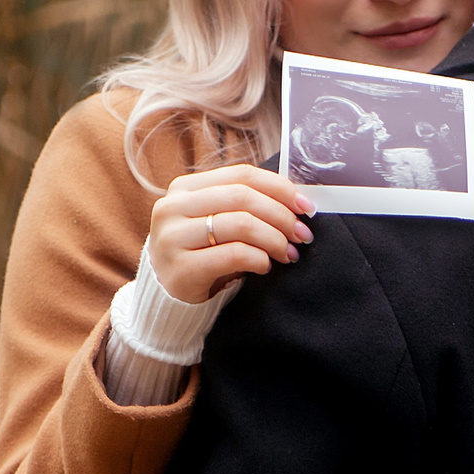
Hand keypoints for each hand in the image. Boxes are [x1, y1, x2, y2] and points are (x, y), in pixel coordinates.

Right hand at [146, 164, 316, 304]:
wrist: (168, 298)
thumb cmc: (201, 255)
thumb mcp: (216, 222)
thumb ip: (244, 205)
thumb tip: (297, 201)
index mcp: (184, 188)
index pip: (242, 175)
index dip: (280, 188)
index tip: (306, 207)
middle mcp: (173, 207)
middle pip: (243, 197)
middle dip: (281, 215)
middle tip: (302, 235)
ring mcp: (172, 237)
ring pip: (240, 224)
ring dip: (274, 239)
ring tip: (288, 253)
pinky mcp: (180, 268)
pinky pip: (233, 255)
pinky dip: (258, 259)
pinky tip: (265, 266)